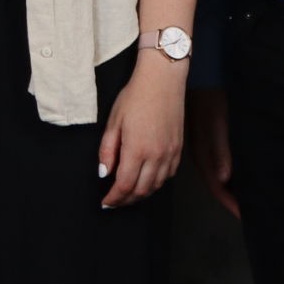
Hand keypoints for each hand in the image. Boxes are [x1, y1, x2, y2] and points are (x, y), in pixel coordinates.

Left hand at [99, 57, 187, 207]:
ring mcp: (171, 153)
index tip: (105, 203)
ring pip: (156, 186)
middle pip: (142, 190)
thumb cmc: (135, 97)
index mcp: (138, 149)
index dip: (114, 198)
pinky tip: (147, 180)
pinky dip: (156, 183)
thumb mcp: (113, 121)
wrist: (162, 81)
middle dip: (126, 200)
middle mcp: (157, 156)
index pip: (125, 185)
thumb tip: (104, 174)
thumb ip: (108, 150)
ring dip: (141, 194)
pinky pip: (168, 175)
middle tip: (114, 202)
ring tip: (128, 194)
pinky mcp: (179, 149)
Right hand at [185, 88, 238, 217]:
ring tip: (239, 198)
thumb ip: (220, 151)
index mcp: (202, 153)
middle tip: (244, 212)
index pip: (217, 186)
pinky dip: (220, 174)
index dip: (229, 202)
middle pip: (213, 183)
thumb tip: (224, 178)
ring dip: (224, 188)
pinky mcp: (199, 138)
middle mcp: (199, 153)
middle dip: (227, 199)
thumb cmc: (208, 99)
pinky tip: (228, 174)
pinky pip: (209, 164)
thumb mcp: (217, 124)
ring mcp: (198, 146)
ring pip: (211, 175)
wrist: (190, 79)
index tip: (243, 216)